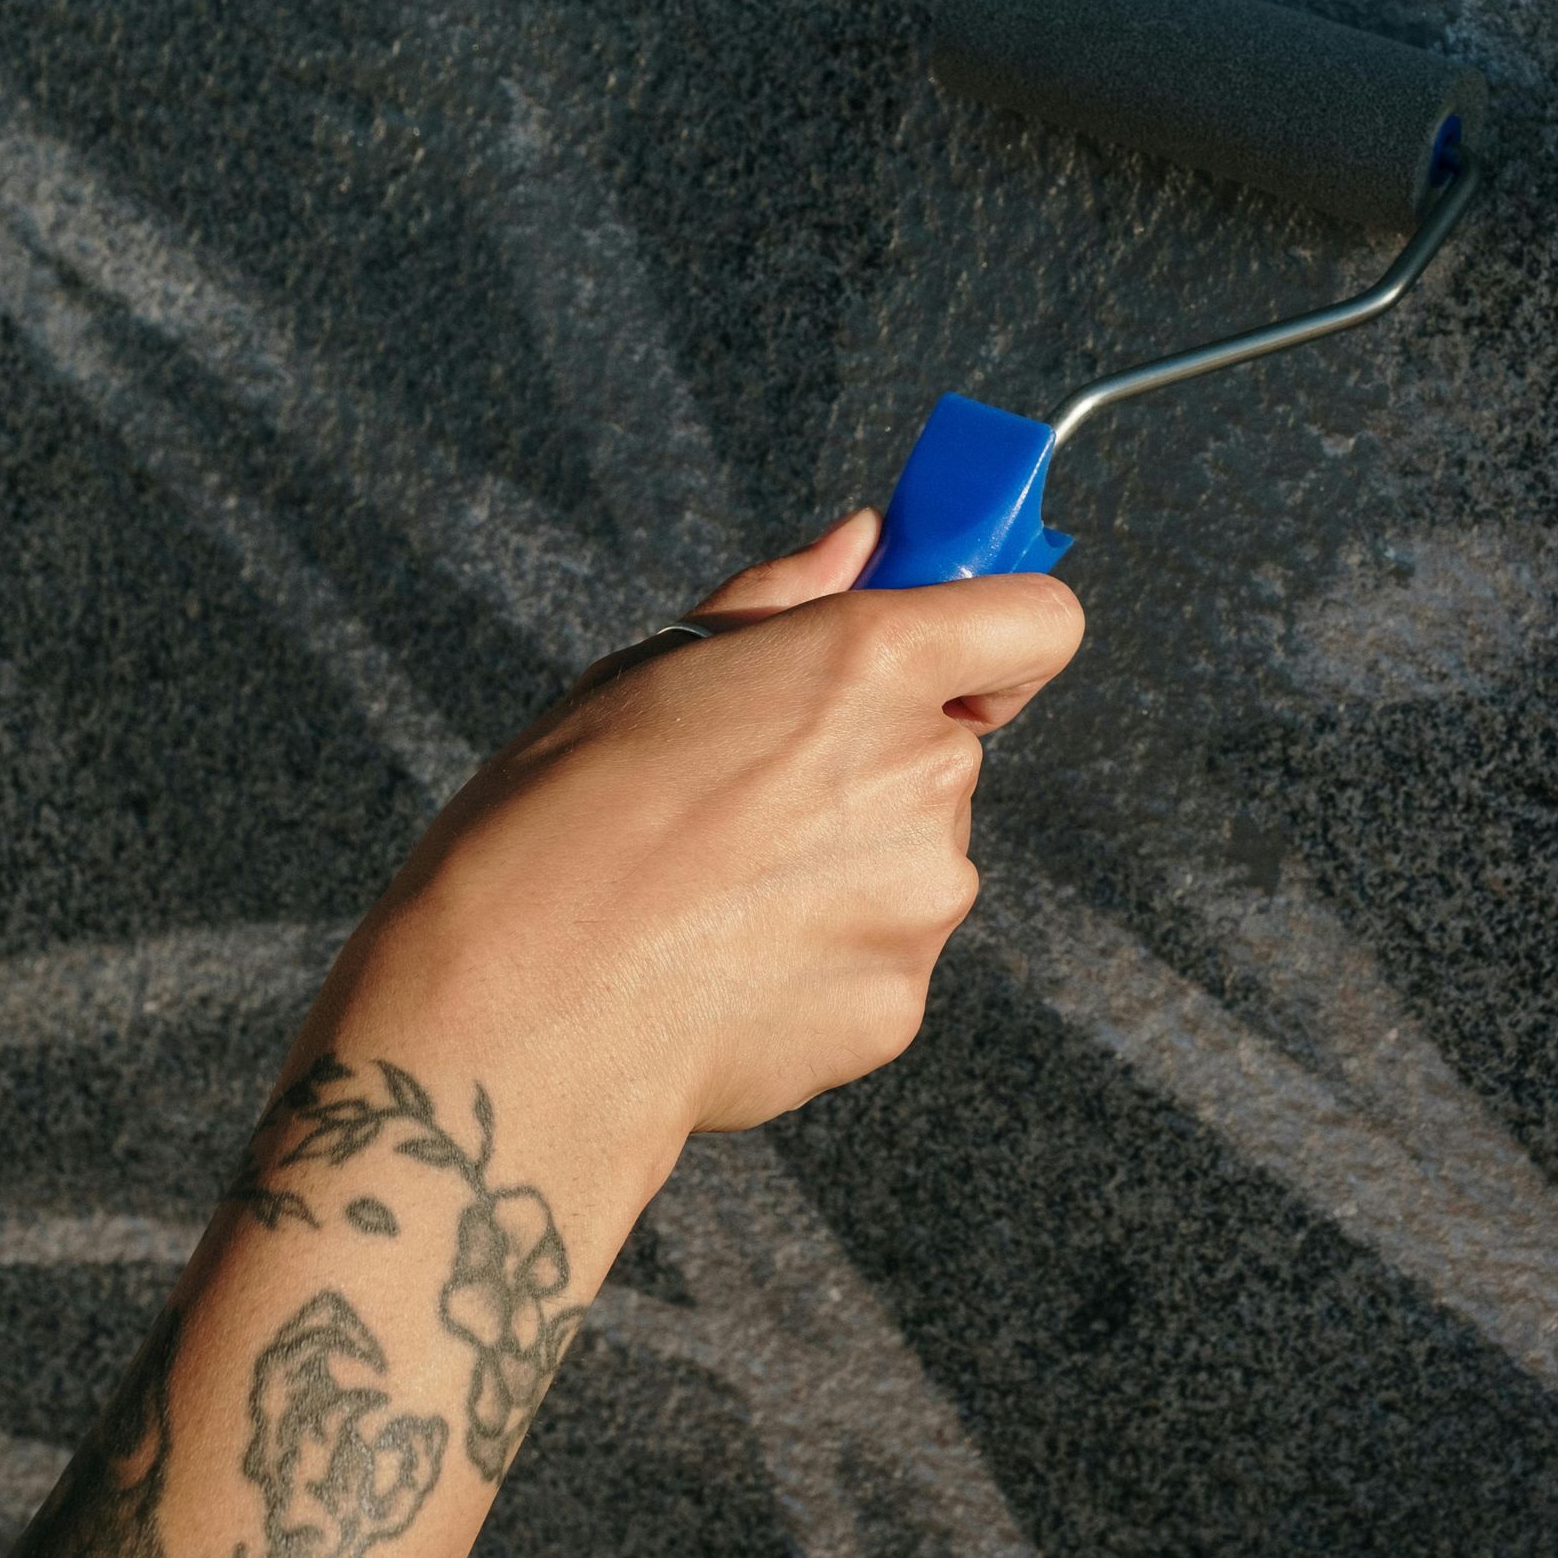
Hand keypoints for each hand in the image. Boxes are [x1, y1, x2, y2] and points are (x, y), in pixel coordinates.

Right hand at [325, 514, 1084, 1234]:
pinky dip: (822, 958)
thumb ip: (784, 598)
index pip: (1038, 620)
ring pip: (913, 859)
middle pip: (948, 749)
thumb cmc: (559, 821)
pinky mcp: (898, 1004)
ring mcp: (922, 901)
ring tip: (715, 894)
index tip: (940, 653)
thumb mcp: (650, 669)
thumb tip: (866, 542)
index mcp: (873, 663)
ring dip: (846, 866)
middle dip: (872, 761)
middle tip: (743, 797)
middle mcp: (926, 776)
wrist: (520, 1016)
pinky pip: (881, 958)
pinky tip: (724, 964)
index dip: (994, 633)